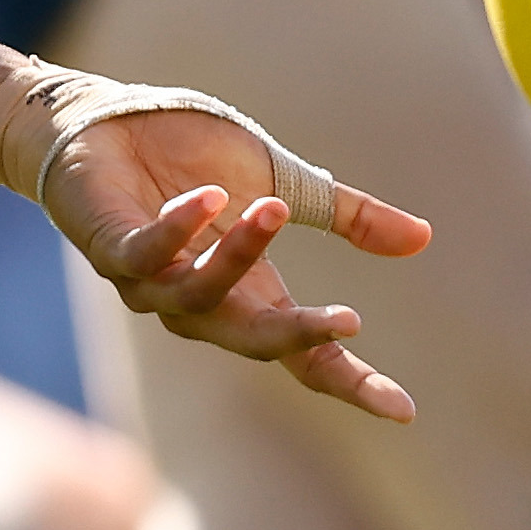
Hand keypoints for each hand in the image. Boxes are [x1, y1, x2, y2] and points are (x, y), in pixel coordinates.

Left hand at [44, 105, 431, 421]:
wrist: (107, 119)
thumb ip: (345, 216)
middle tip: (348, 320)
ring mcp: (153, 282)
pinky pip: (146, 256)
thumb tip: (423, 238)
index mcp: (250, 294)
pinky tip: (206, 199)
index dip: (350, 382)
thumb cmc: (192, 157)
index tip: (403, 411)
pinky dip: (177, 230)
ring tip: (268, 209)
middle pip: (257, 342)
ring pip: (201, 294)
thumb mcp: (282, 184)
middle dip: (301, 336)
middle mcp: (202, 302)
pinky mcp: (111, 249)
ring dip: (238, 253)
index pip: (305, 355)